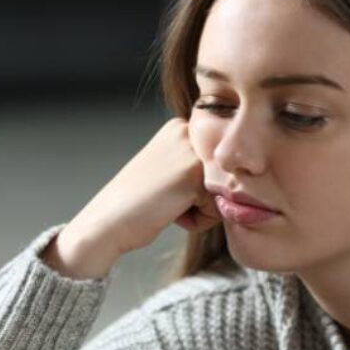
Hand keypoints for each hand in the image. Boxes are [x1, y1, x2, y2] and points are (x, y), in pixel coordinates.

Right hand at [63, 118, 221, 259]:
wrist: (106, 222)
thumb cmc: (136, 205)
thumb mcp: (168, 171)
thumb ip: (197, 165)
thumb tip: (242, 175)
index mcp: (180, 127)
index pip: (218, 166)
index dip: (197, 188)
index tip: (165, 189)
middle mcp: (187, 131)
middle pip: (224, 177)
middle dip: (201, 198)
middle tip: (165, 198)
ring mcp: (191, 151)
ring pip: (223, 193)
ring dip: (199, 210)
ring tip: (166, 205)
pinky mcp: (194, 175)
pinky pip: (217, 209)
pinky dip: (196, 221)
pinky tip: (167, 212)